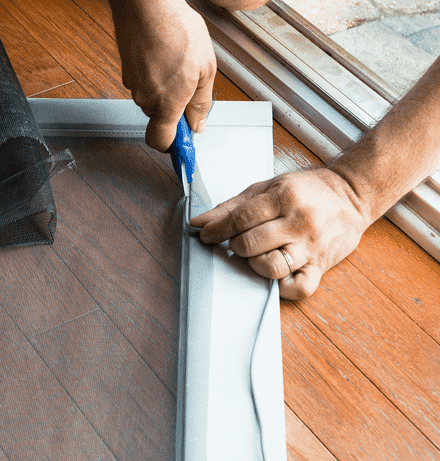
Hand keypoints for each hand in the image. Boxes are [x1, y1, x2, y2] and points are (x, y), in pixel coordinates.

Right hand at [111, 0, 215, 151]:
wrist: (147, 4)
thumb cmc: (177, 30)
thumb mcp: (205, 68)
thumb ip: (200, 102)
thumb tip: (198, 123)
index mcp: (166, 103)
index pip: (160, 141)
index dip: (172, 146)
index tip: (183, 142)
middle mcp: (145, 98)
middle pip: (159, 117)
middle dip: (173, 107)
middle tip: (189, 84)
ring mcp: (132, 84)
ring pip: (151, 97)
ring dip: (164, 87)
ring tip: (177, 62)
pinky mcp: (126, 69)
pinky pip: (143, 80)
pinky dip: (153, 73)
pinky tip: (164, 54)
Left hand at [190, 168, 369, 298]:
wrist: (352, 194)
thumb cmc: (306, 190)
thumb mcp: (267, 188)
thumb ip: (231, 206)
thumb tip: (199, 222)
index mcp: (284, 198)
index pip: (240, 219)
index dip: (217, 230)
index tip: (207, 235)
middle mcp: (298, 222)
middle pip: (251, 244)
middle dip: (235, 246)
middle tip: (237, 242)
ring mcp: (311, 246)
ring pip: (272, 267)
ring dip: (255, 264)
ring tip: (257, 255)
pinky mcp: (322, 266)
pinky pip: (299, 288)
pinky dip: (282, 288)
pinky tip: (276, 275)